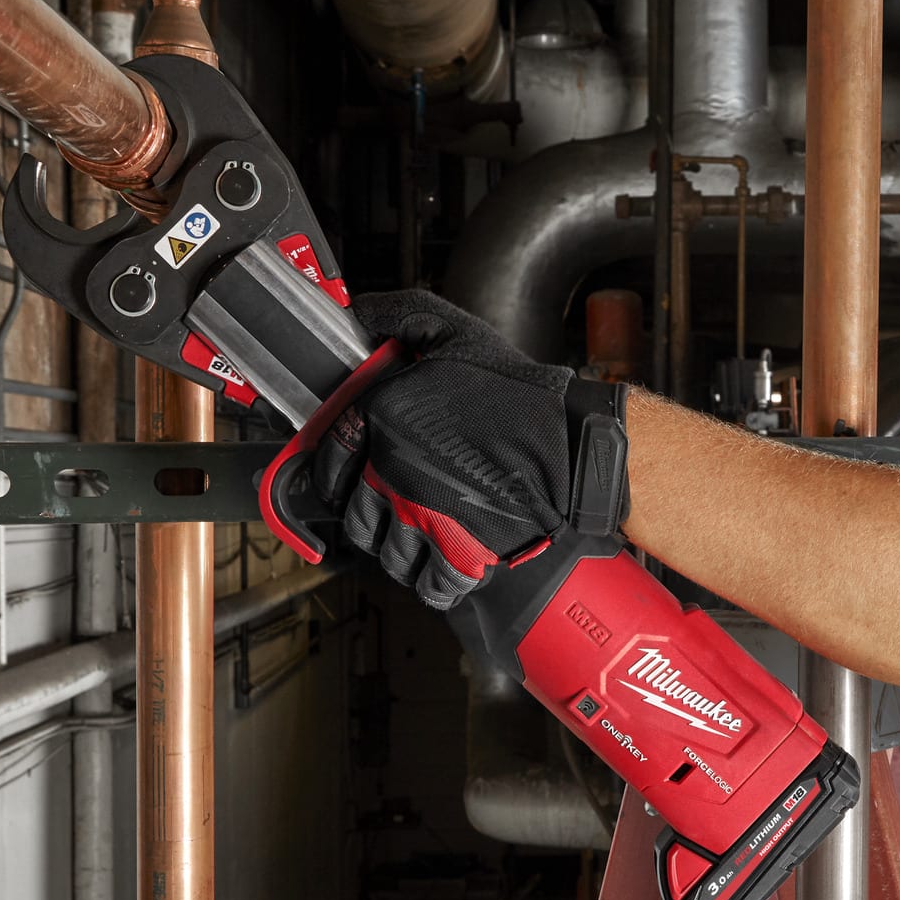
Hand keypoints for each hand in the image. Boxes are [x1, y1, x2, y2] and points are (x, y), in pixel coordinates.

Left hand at [315, 292, 576, 608]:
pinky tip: (444, 566)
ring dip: (402, 551)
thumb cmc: (515, 389)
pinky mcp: (459, 552)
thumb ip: (396, 316)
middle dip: (372, 516)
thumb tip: (355, 314)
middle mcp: (392, 471)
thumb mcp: (450, 328)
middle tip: (394, 507)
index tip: (344, 478)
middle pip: (357, 518)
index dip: (334, 472)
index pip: (329, 460)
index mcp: (382, 418)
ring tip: (424, 535)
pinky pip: (429, 584)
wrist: (570, 437)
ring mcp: (424, 516)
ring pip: (390, 555)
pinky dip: (433, 583)